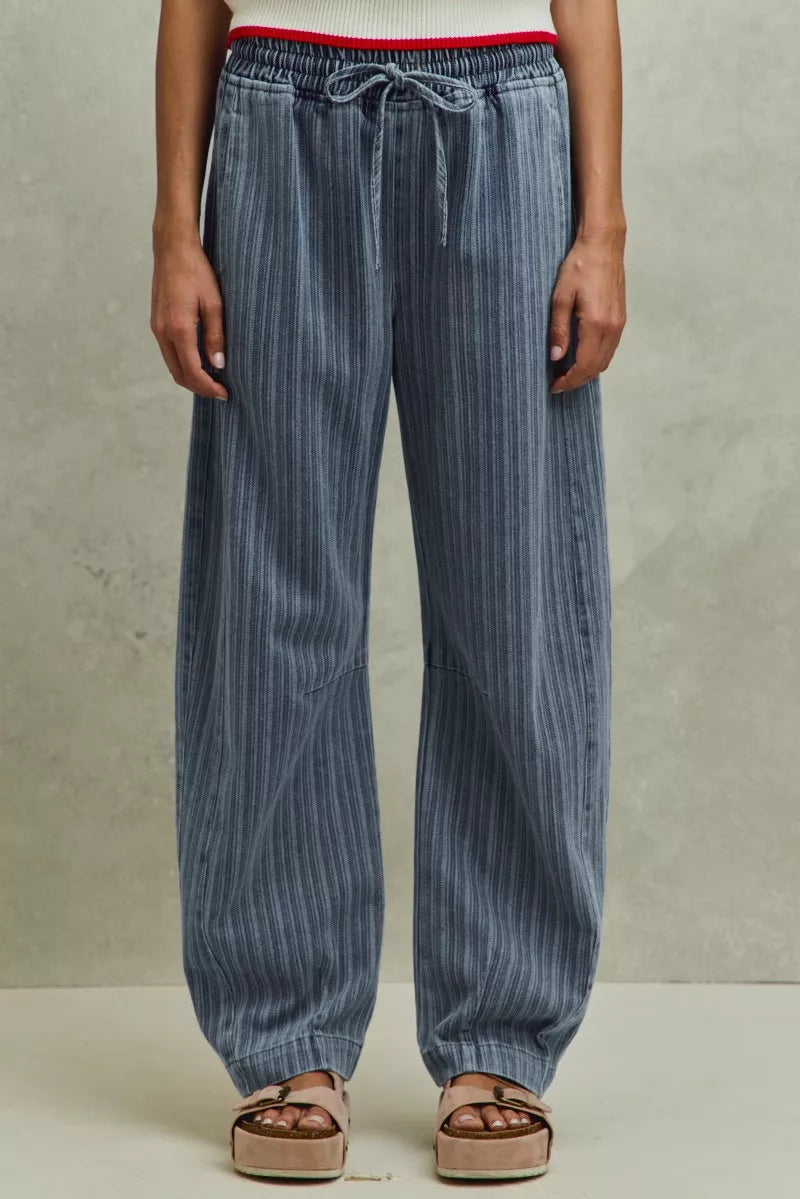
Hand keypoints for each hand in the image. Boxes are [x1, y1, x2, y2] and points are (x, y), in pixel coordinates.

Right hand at [150, 229, 227, 399]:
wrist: (172, 248)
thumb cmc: (196, 271)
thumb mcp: (214, 303)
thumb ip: (215, 336)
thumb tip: (218, 364)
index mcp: (179, 328)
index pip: (193, 371)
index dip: (209, 387)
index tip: (224, 394)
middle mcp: (163, 332)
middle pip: (179, 374)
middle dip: (199, 387)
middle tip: (219, 392)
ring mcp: (157, 328)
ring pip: (172, 365)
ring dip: (190, 377)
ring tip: (211, 380)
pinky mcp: (156, 323)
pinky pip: (168, 353)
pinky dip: (182, 364)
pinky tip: (198, 362)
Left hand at [549, 226, 625, 393]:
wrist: (603, 244)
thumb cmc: (580, 266)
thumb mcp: (561, 297)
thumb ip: (558, 329)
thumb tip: (556, 357)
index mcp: (596, 324)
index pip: (584, 365)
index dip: (568, 381)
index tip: (554, 386)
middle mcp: (612, 328)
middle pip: (596, 368)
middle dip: (577, 380)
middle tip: (558, 383)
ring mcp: (619, 323)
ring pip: (605, 360)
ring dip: (587, 371)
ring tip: (567, 373)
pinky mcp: (620, 318)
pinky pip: (610, 348)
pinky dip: (597, 359)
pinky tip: (582, 356)